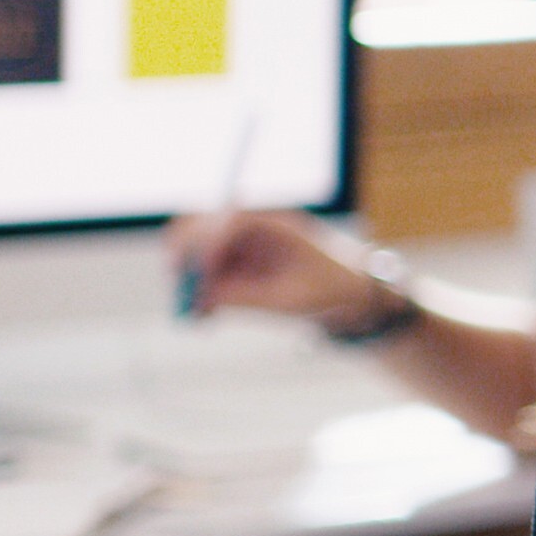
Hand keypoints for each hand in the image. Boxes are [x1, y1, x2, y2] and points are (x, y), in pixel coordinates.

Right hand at [169, 207, 389, 326]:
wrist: (354, 292)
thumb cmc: (331, 288)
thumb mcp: (289, 299)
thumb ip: (246, 296)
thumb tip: (201, 297)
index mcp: (274, 223)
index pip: (229, 220)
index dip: (208, 244)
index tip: (199, 276)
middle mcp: (253, 228)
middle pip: (202, 226)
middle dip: (186, 256)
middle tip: (182, 290)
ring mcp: (244, 245)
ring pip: (198, 251)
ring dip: (189, 277)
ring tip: (195, 312)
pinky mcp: (239, 265)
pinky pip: (207, 273)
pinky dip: (200, 290)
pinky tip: (204, 315)